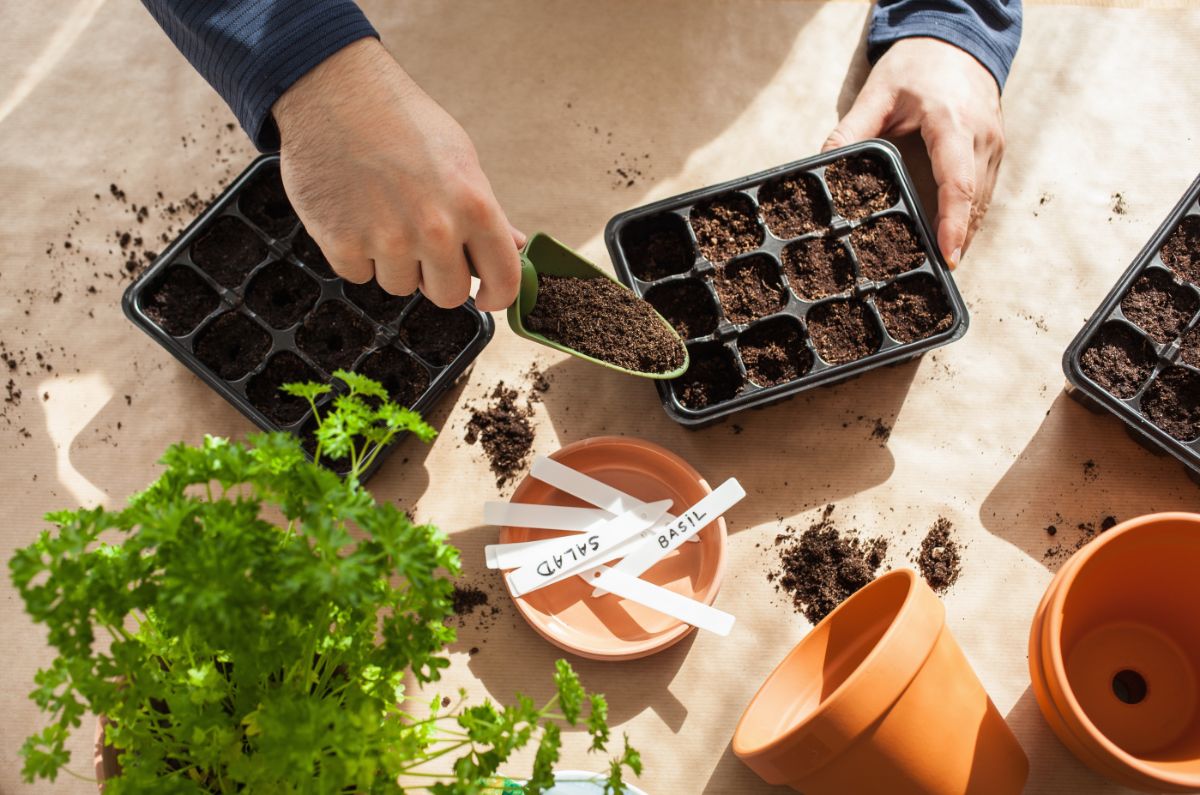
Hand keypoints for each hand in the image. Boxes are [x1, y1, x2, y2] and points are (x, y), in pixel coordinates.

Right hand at [272, 38, 524, 309]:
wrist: (335, 91)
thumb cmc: (402, 120)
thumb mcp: (461, 157)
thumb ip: (487, 212)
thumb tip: (513, 246)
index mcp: (474, 207)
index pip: (503, 280)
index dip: (497, 296)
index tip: (486, 296)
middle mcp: (435, 230)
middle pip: (448, 296)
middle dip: (438, 278)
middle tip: (422, 244)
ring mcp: (387, 241)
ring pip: (400, 286)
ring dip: (393, 262)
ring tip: (382, 214)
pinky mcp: (342, 244)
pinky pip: (358, 274)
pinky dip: (355, 252)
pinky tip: (353, 213)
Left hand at [822, 37, 1004, 266]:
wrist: (956, 40)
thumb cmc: (917, 65)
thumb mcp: (878, 92)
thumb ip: (851, 129)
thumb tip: (823, 164)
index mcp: (953, 123)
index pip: (957, 181)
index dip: (953, 222)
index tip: (948, 255)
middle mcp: (982, 137)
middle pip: (974, 200)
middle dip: (958, 239)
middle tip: (936, 273)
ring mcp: (994, 145)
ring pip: (984, 201)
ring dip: (966, 233)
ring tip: (943, 265)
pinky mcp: (996, 150)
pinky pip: (986, 192)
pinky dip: (970, 217)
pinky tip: (952, 239)